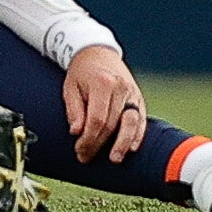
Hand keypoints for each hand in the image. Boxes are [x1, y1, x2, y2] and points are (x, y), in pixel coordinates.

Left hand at [62, 43, 147, 162]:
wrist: (97, 52)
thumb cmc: (81, 73)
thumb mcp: (70, 87)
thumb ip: (74, 110)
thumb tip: (76, 132)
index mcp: (102, 83)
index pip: (97, 119)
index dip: (88, 139)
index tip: (79, 150)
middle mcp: (120, 87)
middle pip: (113, 123)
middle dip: (99, 144)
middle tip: (87, 157)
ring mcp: (132, 92)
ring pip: (130, 122)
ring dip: (123, 143)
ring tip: (115, 159)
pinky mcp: (139, 97)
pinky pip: (141, 119)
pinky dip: (137, 135)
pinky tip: (132, 148)